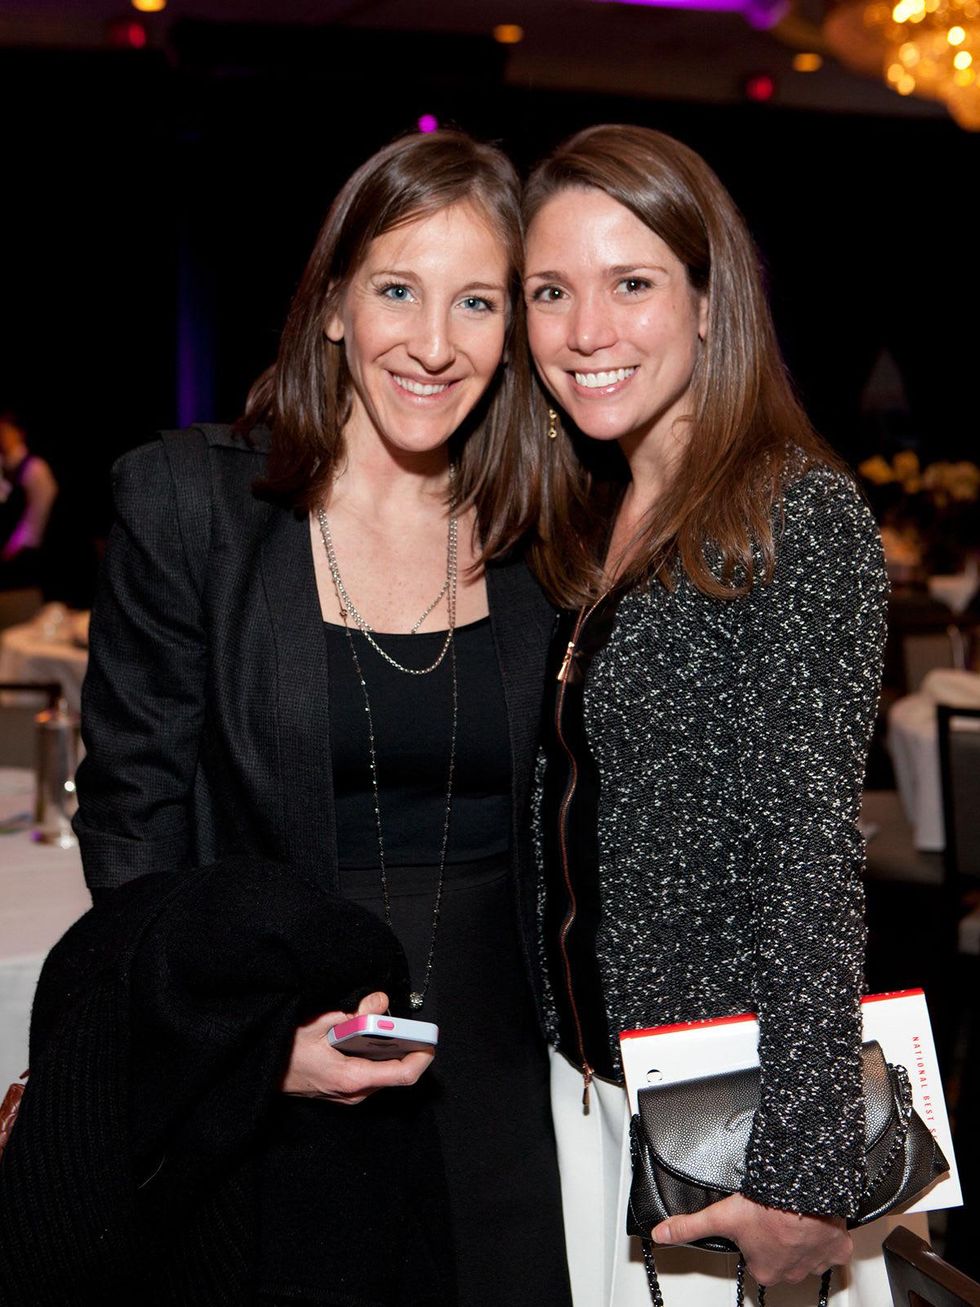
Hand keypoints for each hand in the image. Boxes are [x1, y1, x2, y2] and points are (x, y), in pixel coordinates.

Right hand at [280, 990, 433, 1104]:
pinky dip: (375, 1054)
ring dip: (389, 1049)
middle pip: (396, 1072)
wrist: (259, 1073)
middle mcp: (354, 1093)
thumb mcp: (316, 1023)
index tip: (430, 1038)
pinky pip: (371, 1073)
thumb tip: (379, 1002)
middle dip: (404, 1045)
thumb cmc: (282, 1050)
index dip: (423, 1054)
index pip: (403, 1074)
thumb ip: (352, 1012)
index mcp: (351, 1079)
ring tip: (380, 1025)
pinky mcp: (343, 1091)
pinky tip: (365, 1037)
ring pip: (383, 1072)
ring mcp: (348, 1095)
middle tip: (399, 1021)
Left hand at [652, 1194, 852, 1286]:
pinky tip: (817, 1219)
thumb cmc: (768, 1207)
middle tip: (772, 1215)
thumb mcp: (721, 1215)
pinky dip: (828, 1234)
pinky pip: (834, 1246)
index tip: (755, 1222)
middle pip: (781, 1257)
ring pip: (807, 1252)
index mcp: (765, 1271)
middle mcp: (791, 1272)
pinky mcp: (837, 1249)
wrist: (804, 1192)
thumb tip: (661, 1234)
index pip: (756, 1258)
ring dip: (801, 1235)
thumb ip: (690, 1226)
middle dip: (778, 1238)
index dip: (753, 1237)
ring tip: (791, 1213)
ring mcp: (815, 1261)